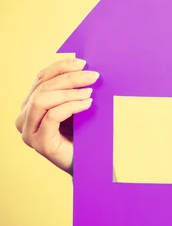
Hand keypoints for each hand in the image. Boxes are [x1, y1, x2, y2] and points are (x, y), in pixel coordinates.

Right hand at [15, 58, 98, 174]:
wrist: (89, 162)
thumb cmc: (83, 134)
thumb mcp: (76, 107)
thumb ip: (72, 89)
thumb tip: (83, 66)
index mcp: (30, 105)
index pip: (40, 79)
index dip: (60, 67)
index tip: (82, 62)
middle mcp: (24, 118)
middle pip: (43, 87)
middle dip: (69, 78)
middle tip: (92, 76)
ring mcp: (29, 132)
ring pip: (43, 100)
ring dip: (69, 92)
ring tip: (90, 92)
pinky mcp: (39, 143)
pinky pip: (52, 117)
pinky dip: (71, 106)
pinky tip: (87, 103)